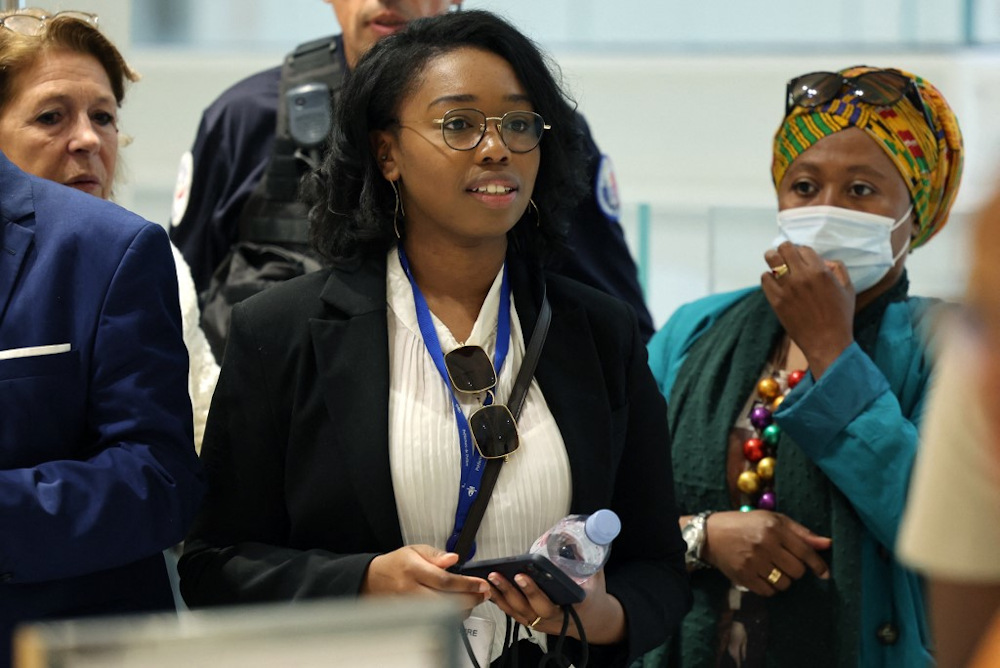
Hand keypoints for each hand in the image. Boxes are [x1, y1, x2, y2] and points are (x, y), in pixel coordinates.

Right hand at [361, 544, 489, 610]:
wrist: (374, 580)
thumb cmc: (397, 564)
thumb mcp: (416, 550)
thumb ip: (436, 554)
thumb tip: (453, 559)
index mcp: (413, 570)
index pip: (444, 580)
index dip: (466, 584)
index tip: (481, 584)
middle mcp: (411, 590)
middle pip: (446, 601)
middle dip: (470, 598)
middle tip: (484, 593)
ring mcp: (410, 606)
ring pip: (442, 614)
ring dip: (463, 608)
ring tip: (474, 599)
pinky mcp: (411, 617)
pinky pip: (436, 620)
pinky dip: (451, 616)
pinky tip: (459, 607)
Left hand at [484, 568, 624, 643]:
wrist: (593, 621)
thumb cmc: (592, 596)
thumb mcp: (596, 578)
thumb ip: (586, 559)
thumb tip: (575, 535)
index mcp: (569, 610)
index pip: (549, 602)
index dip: (533, 591)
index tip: (521, 575)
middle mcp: (552, 620)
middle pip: (527, 608)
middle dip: (510, 591)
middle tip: (497, 574)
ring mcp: (540, 623)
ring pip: (517, 612)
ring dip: (501, 596)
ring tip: (488, 578)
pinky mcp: (532, 622)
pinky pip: (514, 613)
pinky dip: (501, 602)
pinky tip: (490, 588)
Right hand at [701, 510, 830, 596]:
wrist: (710, 534)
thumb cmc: (745, 524)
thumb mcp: (772, 519)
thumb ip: (801, 533)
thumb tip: (828, 544)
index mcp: (774, 527)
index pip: (805, 551)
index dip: (818, 565)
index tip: (825, 574)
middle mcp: (765, 544)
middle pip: (797, 571)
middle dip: (795, 571)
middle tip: (784, 563)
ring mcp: (753, 561)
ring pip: (784, 584)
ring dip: (783, 580)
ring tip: (772, 570)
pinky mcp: (743, 576)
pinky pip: (768, 592)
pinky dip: (770, 588)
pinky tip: (763, 577)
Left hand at [762, 242, 854, 377]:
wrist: (827, 342)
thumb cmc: (840, 317)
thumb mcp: (847, 289)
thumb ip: (838, 269)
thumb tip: (823, 260)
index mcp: (821, 272)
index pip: (803, 248)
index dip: (801, 252)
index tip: (801, 258)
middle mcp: (802, 276)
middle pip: (784, 248)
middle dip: (784, 250)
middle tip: (785, 257)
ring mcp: (787, 288)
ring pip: (771, 259)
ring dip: (773, 260)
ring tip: (776, 266)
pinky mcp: (776, 300)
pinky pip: (765, 279)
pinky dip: (768, 278)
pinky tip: (775, 283)